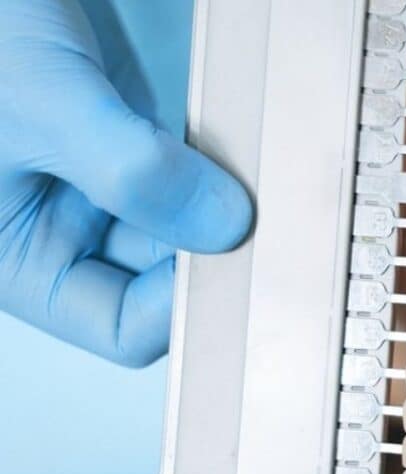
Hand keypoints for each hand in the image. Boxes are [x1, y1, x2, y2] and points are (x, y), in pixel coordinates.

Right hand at [0, 0, 252, 366]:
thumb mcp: (44, 108)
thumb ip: (131, 171)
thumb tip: (223, 226)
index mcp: (19, 257)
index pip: (122, 326)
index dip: (181, 304)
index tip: (230, 256)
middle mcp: (61, 230)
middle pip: (167, 278)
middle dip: (217, 251)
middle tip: (273, 220)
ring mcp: (100, 185)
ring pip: (187, 223)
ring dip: (226, 204)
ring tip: (267, 179)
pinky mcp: (129, 140)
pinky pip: (191, 172)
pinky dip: (222, 162)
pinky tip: (248, 143)